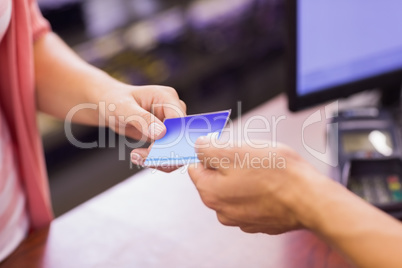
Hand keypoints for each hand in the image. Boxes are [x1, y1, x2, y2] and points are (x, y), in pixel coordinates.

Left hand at [92, 82, 185, 171]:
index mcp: (168, 97)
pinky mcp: (167, 134)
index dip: (171, 138)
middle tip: (142, 158)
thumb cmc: (114, 100)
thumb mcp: (124, 108)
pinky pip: (168, 152)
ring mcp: (172, 123)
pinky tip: (138, 156)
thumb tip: (162, 133)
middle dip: (165, 152)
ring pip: (177, 148)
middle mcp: (174, 109)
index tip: (152, 149)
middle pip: (181, 137)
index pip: (180, 121)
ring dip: (160, 159)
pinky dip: (156, 159)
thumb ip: (142, 119)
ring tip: (137, 157)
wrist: (108, 106)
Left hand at [188, 136, 328, 233]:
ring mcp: (241, 219)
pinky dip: (256, 190)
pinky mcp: (259, 221)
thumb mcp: (235, 150)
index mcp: (210, 192)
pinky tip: (271, 184)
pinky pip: (250, 199)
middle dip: (228, 164)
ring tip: (263, 169)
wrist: (310, 199)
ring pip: (234, 188)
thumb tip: (198, 147)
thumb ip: (208, 148)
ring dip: (243, 177)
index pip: (195, 167)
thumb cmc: (275, 173)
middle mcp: (221, 210)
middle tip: (249, 156)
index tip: (223, 146)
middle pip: (215, 178)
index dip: (208, 152)